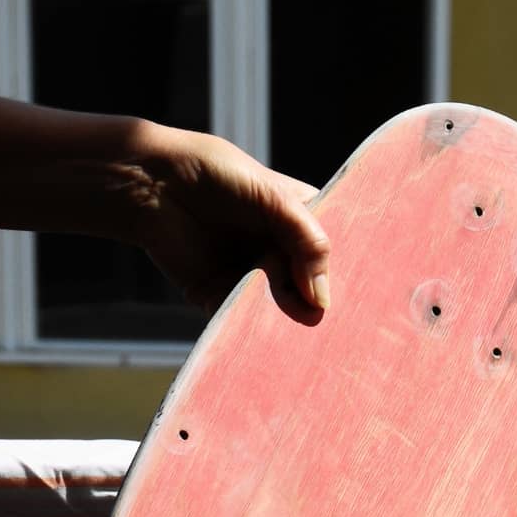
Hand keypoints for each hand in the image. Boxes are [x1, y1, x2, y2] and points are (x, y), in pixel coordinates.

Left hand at [128, 124, 330, 322]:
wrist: (153, 186)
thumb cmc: (216, 175)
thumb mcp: (273, 198)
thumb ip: (306, 241)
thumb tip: (322, 301)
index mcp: (297, 220)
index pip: (331, 252)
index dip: (344, 274)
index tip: (364, 300)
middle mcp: (278, 251)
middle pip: (308, 288)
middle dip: (316, 306)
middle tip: (328, 324)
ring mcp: (250, 276)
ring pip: (278, 310)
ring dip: (287, 324)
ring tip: (300, 336)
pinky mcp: (219, 297)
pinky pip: (242, 322)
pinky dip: (252, 331)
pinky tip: (267, 342)